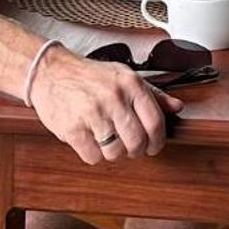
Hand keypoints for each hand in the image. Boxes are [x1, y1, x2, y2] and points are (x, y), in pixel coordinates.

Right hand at [30, 50, 183, 164]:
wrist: (50, 71)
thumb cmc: (90, 76)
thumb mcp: (124, 76)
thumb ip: (153, 94)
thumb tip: (177, 107)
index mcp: (131, 84)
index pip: (155, 122)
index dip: (157, 141)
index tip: (153, 146)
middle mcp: (114, 98)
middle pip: (137, 142)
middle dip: (136, 151)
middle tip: (131, 148)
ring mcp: (92, 113)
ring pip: (115, 153)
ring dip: (114, 153)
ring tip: (108, 140)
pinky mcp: (72, 128)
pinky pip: (93, 157)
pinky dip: (94, 154)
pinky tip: (91, 140)